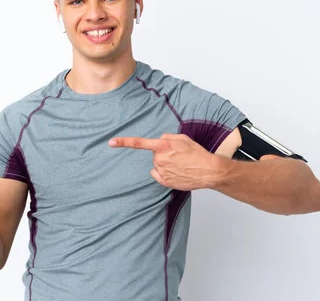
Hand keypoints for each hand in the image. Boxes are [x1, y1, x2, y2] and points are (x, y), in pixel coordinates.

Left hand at [108, 133, 224, 190]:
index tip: (111, 142)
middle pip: (154, 154)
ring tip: (180, 164)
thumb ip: (167, 137)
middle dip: (163, 153)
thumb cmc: (197, 153)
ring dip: (165, 163)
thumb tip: (159, 141)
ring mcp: (161, 171)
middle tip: (178, 155)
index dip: (124, 142)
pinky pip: (158, 174)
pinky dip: (164, 173)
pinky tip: (176, 172)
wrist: (208, 171)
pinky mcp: (164, 181)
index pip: (139, 143)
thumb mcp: (183, 138)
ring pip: (157, 164)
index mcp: (163, 146)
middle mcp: (160, 159)